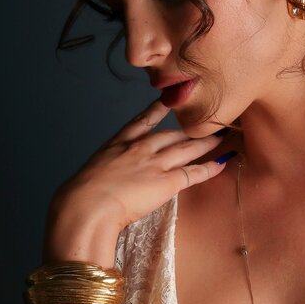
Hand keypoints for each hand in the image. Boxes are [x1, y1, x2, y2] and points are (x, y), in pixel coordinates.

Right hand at [44, 97, 232, 263]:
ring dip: (207, 142)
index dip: (157, 109)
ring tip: (222, 136)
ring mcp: (155, 163)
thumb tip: (103, 185)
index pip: (141, 121)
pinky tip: (223, 161)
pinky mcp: (167, 182)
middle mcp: (140, 148)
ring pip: (187, 148)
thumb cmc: (81, 197)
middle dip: (190, 128)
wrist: (87, 204)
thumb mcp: (90, 175)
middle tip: (207, 121)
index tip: (168, 99)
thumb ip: (103, 174)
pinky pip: (194, 172)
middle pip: (171, 134)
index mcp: (118, 144)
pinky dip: (210, 167)